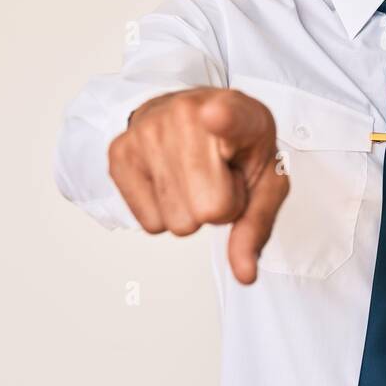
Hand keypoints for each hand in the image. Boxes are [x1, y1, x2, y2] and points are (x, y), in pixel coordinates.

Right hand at [108, 88, 288, 283]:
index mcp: (239, 113)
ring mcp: (147, 130)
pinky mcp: (119, 153)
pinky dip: (164, 211)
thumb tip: (245, 273)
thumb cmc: (237, 148)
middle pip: (209, 210)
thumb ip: (258, 225)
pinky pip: (150, 223)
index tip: (214, 114)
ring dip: (190, 209)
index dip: (224, 119)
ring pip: (177, 223)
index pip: (230, 117)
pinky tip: (171, 178)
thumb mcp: (266, 180)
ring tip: (196, 175)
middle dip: (219, 207)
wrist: (197, 111)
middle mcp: (187, 113)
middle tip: (219, 177)